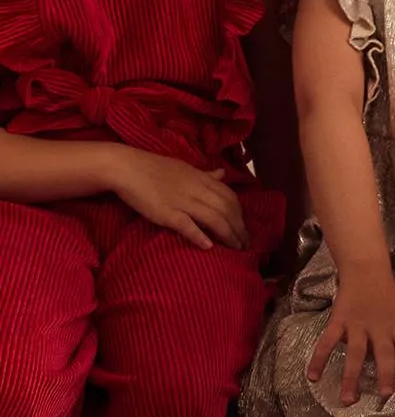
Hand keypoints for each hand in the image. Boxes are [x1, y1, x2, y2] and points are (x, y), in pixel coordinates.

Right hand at [107, 148, 248, 250]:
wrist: (126, 167)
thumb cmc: (154, 168)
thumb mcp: (184, 168)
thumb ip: (205, 175)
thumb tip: (222, 174)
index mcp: (201, 179)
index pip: (230, 197)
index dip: (240, 214)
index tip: (244, 227)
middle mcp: (196, 190)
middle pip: (227, 210)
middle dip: (240, 228)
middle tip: (246, 244)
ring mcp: (182, 201)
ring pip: (214, 218)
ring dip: (228, 235)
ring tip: (236, 248)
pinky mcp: (166, 212)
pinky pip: (187, 225)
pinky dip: (199, 236)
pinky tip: (209, 247)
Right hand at [308, 263, 394, 403]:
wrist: (366, 272)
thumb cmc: (389, 297)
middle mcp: (380, 330)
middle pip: (384, 354)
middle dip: (386, 375)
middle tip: (385, 396)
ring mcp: (358, 326)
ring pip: (355, 354)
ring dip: (351, 377)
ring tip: (347, 400)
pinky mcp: (339, 322)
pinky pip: (327, 342)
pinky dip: (318, 358)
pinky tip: (312, 377)